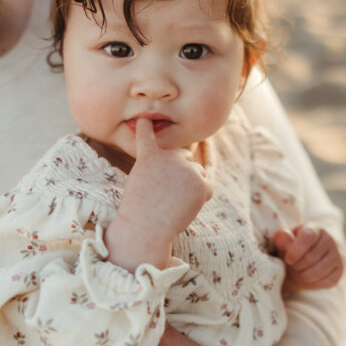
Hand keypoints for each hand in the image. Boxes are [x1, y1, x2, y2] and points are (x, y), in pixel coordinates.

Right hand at [108, 118, 212, 270]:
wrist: (146, 226)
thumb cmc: (139, 209)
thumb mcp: (139, 182)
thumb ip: (154, 168)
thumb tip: (172, 165)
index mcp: (150, 156)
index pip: (147, 135)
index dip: (145, 126)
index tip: (143, 119)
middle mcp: (170, 157)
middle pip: (186, 157)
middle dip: (182, 171)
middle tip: (168, 193)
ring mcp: (187, 169)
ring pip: (198, 173)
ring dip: (192, 185)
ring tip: (174, 202)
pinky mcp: (201, 183)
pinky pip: (206, 187)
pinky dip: (200, 197)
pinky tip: (186, 206)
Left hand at [273, 225, 343, 290]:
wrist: (306, 260)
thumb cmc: (292, 248)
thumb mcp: (285, 241)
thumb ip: (282, 239)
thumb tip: (284, 238)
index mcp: (314, 229)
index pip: (308, 237)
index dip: (296, 250)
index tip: (288, 260)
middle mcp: (329, 240)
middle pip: (311, 257)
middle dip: (296, 266)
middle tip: (290, 266)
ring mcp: (336, 255)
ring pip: (319, 271)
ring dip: (303, 276)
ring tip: (297, 273)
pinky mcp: (339, 270)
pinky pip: (327, 281)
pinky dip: (314, 284)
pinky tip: (308, 278)